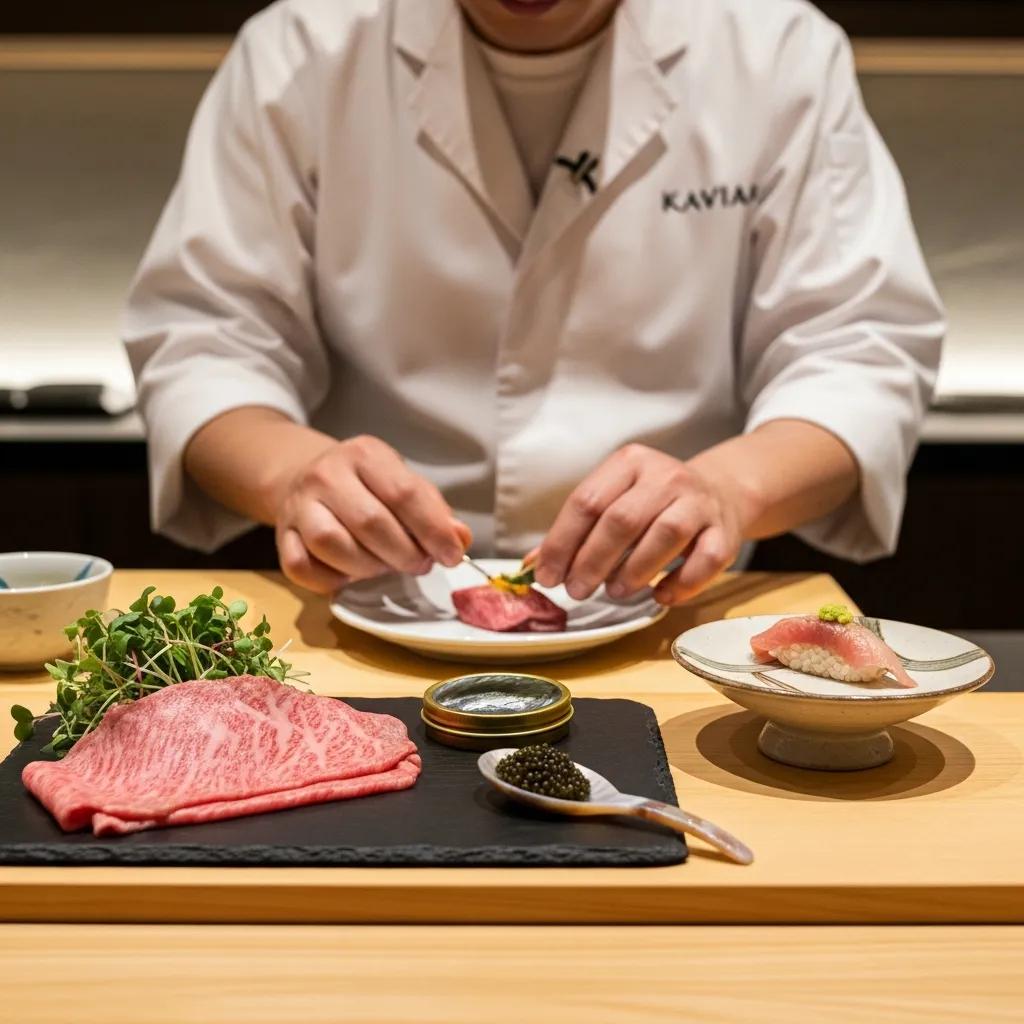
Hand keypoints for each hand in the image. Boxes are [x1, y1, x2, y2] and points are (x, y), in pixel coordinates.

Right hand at [274, 434, 470, 593]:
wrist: (305, 476)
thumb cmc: (366, 486)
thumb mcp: (402, 482)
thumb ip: (433, 511)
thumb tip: (459, 539)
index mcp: (364, 454)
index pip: (405, 493)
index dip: (433, 530)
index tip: (452, 554)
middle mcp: (326, 474)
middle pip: (370, 523)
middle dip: (404, 553)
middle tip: (420, 564)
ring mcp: (298, 505)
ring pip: (332, 544)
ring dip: (368, 567)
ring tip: (385, 566)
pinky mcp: (281, 536)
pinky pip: (302, 567)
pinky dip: (331, 580)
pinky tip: (350, 574)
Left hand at [532, 444, 751, 605]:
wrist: (720, 492)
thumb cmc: (653, 502)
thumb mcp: (615, 499)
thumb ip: (578, 530)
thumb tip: (534, 566)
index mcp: (629, 462)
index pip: (587, 501)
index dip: (562, 542)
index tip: (547, 576)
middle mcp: (665, 476)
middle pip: (622, 520)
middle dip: (592, 561)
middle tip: (576, 590)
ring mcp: (699, 501)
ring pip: (665, 534)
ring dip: (634, 570)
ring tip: (614, 592)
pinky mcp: (725, 530)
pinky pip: (706, 559)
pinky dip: (682, 583)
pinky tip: (660, 595)